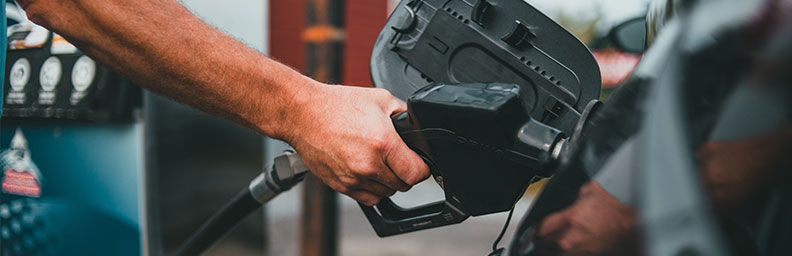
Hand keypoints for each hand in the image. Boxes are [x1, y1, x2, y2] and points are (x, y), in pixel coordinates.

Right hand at [281, 82, 429, 204]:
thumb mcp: (380, 99)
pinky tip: (369, 173)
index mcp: (383, 143)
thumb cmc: (337, 105)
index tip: (420, 162)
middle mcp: (369, 164)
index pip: (417, 173)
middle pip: (403, 185)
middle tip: (399, 159)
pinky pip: (368, 198)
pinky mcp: (341, 185)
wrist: (303, 113)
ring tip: (381, 163)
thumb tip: (416, 127)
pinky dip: (373, 189)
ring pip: (386, 194)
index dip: (423, 167)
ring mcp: (353, 177)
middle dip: (405, 173)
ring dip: (388, 182)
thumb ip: (403, 115)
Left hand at [532, 181, 640, 255]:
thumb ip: (573, 195)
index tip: (533, 228)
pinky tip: (564, 247)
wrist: (633, 226)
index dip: (533, 228)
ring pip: (551, 254)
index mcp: (569, 219)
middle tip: (540, 236)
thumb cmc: (616, 209)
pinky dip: (563, 252)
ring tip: (548, 244)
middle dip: (539, 239)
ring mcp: (577, 251)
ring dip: (548, 249)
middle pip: (541, 244)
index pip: (539, 228)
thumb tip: (567, 196)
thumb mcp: (590, 190)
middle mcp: (570, 239)